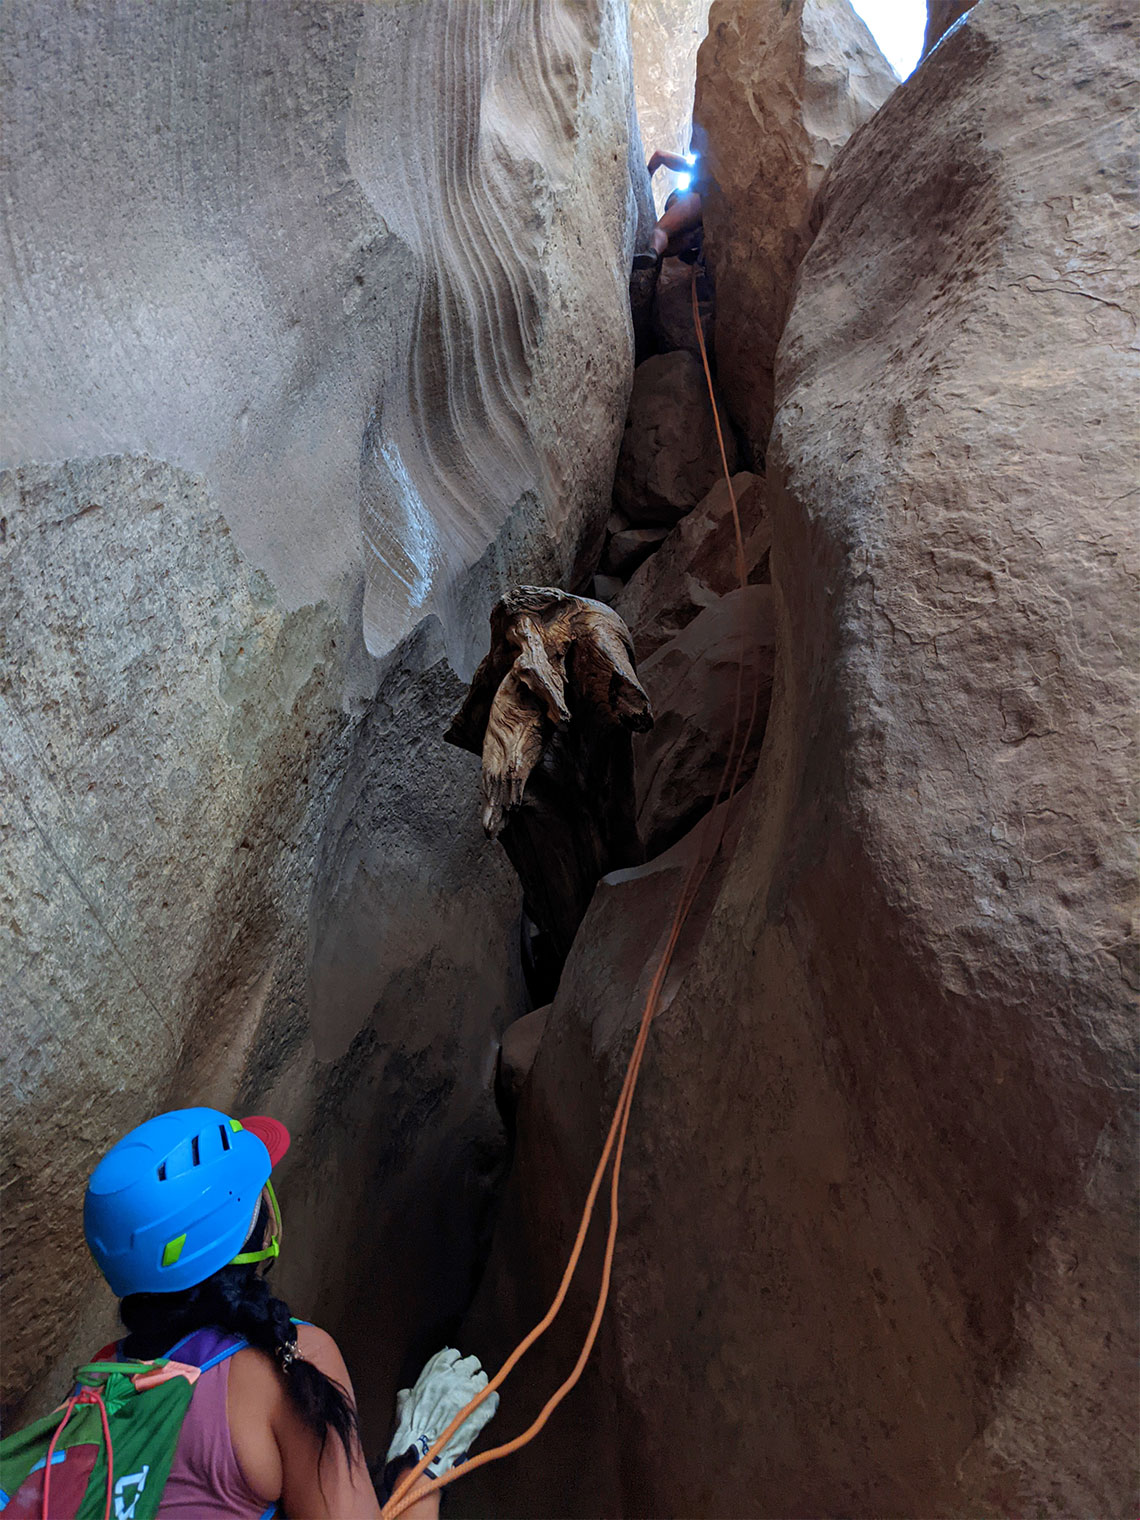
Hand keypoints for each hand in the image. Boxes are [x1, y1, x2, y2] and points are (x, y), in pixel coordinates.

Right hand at [385, 1348, 499, 1478]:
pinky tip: (483, 1408)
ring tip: (475, 1396)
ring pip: (483, 1378)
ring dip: (480, 1386)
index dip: (453, 1362)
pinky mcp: (483, 1409)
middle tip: (467, 1381)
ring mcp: (472, 1392)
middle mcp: (456, 1377)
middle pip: (471, 1362)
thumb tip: (408, 1393)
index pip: (452, 1354)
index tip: (454, 1368)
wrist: (424, 1454)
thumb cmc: (412, 1432)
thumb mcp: (404, 1406)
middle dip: (470, 1370)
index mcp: (436, 1373)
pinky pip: (493, 1397)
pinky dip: (489, 1402)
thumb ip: (408, 1394)